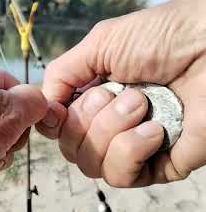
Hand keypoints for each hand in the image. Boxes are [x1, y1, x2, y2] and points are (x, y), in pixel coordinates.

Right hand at [36, 0, 205, 186]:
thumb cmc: (167, 35)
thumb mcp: (100, 43)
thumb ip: (62, 73)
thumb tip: (44, 107)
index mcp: (96, 96)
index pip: (57, 126)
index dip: (53, 121)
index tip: (59, 108)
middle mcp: (111, 123)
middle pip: (70, 147)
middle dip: (87, 120)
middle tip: (118, 92)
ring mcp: (133, 145)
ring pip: (91, 164)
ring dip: (110, 132)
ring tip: (141, 104)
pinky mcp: (158, 164)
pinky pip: (122, 176)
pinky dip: (131, 150)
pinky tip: (153, 129)